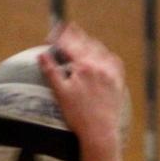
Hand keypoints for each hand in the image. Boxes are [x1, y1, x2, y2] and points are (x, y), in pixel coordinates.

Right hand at [41, 23, 125, 150]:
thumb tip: (41, 55)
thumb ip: (51, 72)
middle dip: (75, 35)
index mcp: (84, 67)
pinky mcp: (118, 82)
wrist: (100, 132)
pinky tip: (104, 55)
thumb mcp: (60, 93)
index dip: (59, 38)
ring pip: (101, 50)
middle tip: (67, 28)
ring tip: (83, 39)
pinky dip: (107, 55)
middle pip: (86, 43)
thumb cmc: (78, 115)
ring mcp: (111, 73)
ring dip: (90, 43)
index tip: (50, 37)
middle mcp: (99, 66)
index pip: (69, 45)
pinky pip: (115, 62)